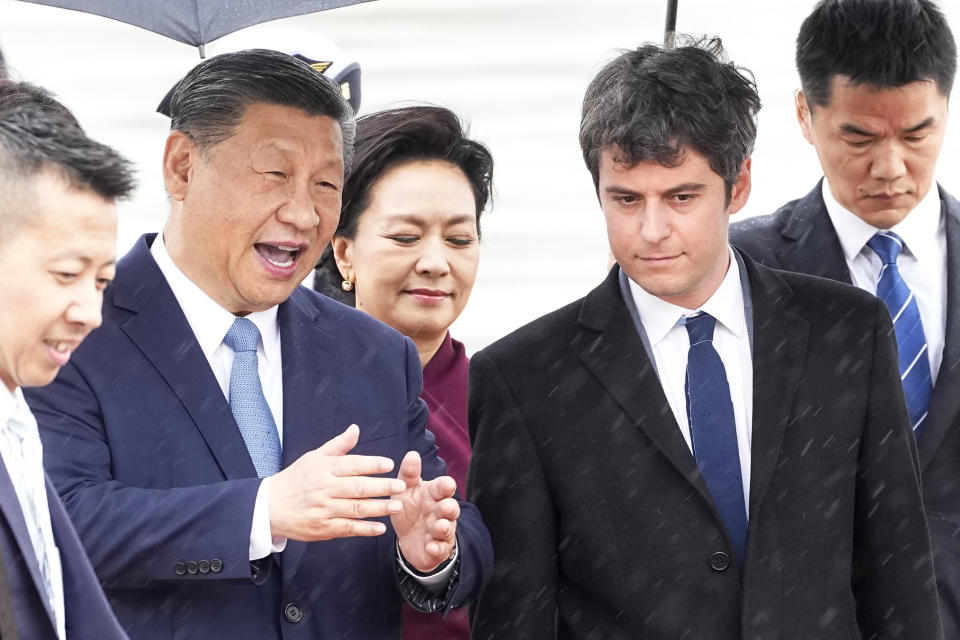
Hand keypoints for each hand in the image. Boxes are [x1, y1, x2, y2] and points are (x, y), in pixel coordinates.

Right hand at [268, 424, 406, 540]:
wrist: (270, 507)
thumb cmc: (296, 479)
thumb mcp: (314, 457)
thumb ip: (338, 446)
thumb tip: (355, 429)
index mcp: (324, 468)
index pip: (351, 465)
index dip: (371, 464)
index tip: (389, 464)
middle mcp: (325, 488)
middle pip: (357, 487)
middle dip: (381, 487)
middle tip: (400, 486)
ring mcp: (324, 510)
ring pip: (356, 509)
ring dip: (378, 508)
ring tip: (397, 506)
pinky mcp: (323, 528)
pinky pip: (347, 528)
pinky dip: (365, 529)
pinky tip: (380, 527)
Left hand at [391, 451, 459, 572]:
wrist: (408, 539)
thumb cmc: (410, 509)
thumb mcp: (405, 491)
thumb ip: (408, 474)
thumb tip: (412, 454)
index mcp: (434, 495)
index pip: (443, 488)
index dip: (446, 486)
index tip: (447, 484)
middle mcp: (441, 512)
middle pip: (450, 508)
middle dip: (449, 508)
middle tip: (445, 506)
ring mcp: (441, 530)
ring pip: (448, 528)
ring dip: (444, 527)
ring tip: (439, 527)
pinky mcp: (438, 548)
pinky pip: (440, 549)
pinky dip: (436, 548)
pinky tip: (431, 547)